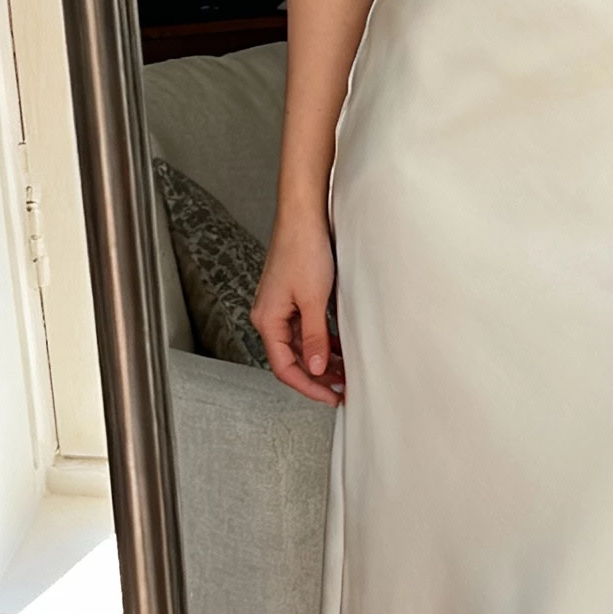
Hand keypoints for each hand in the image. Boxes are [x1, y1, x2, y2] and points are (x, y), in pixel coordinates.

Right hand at [252, 214, 344, 405]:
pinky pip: (305, 329)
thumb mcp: (313, 300)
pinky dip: (322, 341)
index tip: (330, 397)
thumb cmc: (304, 250)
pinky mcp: (293, 298)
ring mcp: (281, 307)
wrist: (304, 216)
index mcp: (267, 320)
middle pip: (292, 359)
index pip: (284, 367)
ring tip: (345, 372)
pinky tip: (339, 348)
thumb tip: (315, 369)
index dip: (308, 386)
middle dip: (317, 376)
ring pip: (301, 345)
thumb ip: (314, 338)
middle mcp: (270, 316)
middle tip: (342, 388)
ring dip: (322, 360)